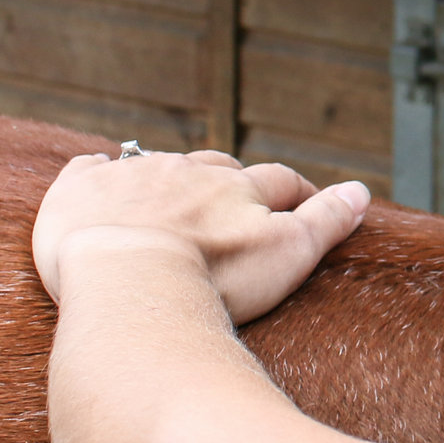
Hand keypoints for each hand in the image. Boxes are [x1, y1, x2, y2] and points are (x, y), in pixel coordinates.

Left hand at [32, 148, 370, 323]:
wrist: (128, 277)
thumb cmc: (212, 278)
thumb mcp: (287, 253)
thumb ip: (326, 221)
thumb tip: (362, 191)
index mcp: (237, 189)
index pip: (277, 181)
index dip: (294, 190)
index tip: (302, 198)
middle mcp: (188, 172)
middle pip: (216, 166)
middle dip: (228, 179)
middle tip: (230, 199)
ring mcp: (132, 177)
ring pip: (157, 164)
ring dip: (167, 176)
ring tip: (168, 194)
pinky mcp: (81, 189)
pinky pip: (90, 167)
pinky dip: (99, 172)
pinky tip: (100, 178)